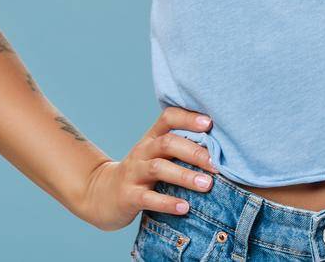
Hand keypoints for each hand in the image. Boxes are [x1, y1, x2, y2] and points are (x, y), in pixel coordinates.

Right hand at [76, 107, 218, 231]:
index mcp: (152, 138)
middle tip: (216, 164)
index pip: (168, 118)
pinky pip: (148, 198)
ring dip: (185, 176)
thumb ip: (181, 148)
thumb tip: (222, 149)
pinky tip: (185, 207)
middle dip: (194, 152)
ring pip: (158, 168)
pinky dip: (168, 203)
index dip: (188, 117)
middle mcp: (142, 151)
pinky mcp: (128, 196)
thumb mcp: (156, 155)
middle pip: (167, 143)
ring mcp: (134, 173)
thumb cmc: (141, 174)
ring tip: (207, 185)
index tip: (210, 122)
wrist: (102, 194)